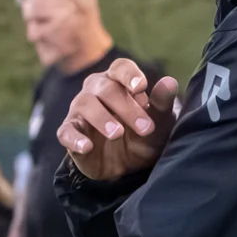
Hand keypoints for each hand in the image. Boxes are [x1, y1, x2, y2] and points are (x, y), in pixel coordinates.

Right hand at [59, 59, 181, 181]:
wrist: (126, 168)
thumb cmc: (142, 136)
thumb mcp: (158, 124)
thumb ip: (162, 104)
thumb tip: (170, 82)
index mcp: (118, 81)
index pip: (120, 68)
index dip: (130, 75)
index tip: (141, 87)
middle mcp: (96, 90)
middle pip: (106, 88)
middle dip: (126, 107)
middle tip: (145, 128)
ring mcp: (80, 111)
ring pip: (85, 104)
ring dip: (102, 118)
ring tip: (117, 134)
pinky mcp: (69, 132)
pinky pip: (66, 131)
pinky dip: (74, 138)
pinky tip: (87, 147)